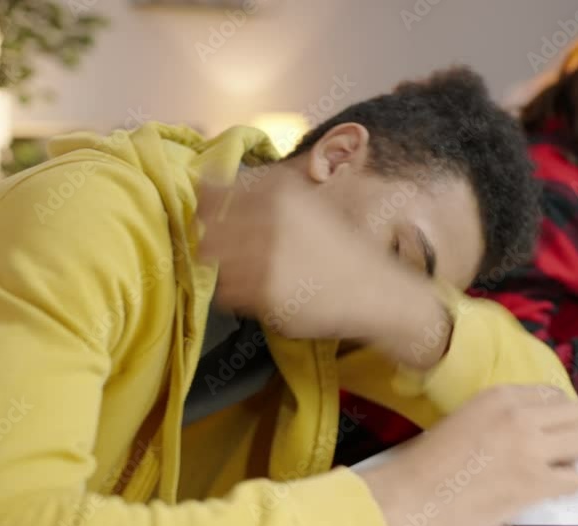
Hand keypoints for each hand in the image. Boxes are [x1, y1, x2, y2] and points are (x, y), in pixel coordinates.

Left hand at [195, 181, 448, 367]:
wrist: (372, 291)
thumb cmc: (338, 247)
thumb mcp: (307, 205)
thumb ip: (264, 191)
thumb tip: (207, 178)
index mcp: (279, 194)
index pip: (213, 192)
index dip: (205, 203)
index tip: (207, 213)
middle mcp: (270, 222)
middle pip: (208, 229)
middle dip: (213, 239)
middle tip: (231, 248)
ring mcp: (266, 260)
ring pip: (215, 262)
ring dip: (226, 266)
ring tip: (253, 270)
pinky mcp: (265, 295)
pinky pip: (227, 292)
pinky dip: (238, 292)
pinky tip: (264, 290)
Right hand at [358, 386, 577, 525]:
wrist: (409, 497)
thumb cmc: (428, 464)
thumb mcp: (467, 418)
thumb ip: (503, 415)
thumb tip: (534, 424)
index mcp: (500, 396)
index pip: (555, 394)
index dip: (557, 414)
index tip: (551, 429)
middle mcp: (519, 416)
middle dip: (576, 432)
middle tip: (563, 449)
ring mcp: (529, 449)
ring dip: (577, 457)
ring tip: (557, 468)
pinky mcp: (533, 484)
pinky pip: (576, 480)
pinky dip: (566, 486)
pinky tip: (545, 489)